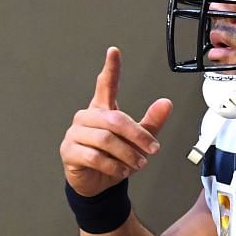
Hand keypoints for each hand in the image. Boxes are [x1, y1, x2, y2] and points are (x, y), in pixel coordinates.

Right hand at [60, 47, 172, 196]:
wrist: (96, 183)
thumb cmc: (113, 158)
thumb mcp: (137, 141)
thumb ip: (151, 122)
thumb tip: (166, 103)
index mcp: (102, 109)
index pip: (106, 85)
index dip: (111, 69)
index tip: (114, 52)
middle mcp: (87, 118)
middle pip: (115, 119)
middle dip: (137, 135)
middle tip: (152, 148)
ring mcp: (75, 134)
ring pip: (105, 139)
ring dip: (127, 154)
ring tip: (137, 164)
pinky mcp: (69, 151)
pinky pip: (94, 156)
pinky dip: (113, 166)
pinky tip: (121, 170)